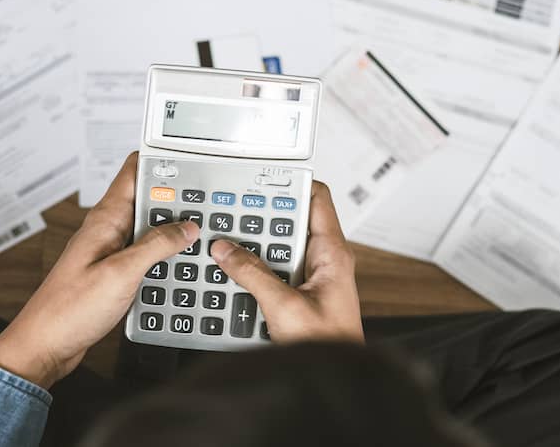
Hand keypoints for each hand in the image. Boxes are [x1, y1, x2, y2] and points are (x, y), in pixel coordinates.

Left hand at [0, 153, 198, 387]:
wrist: (47, 345)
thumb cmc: (70, 310)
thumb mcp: (121, 273)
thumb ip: (156, 246)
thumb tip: (186, 227)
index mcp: (105, 218)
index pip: (134, 170)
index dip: (162, 161)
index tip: (193, 163)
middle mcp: (108, 230)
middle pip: (148, 199)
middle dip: (177, 199)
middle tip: (209, 205)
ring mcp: (111, 251)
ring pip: (150, 229)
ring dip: (173, 232)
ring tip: (201, 235)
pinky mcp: (115, 273)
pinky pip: (146, 255)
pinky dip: (164, 257)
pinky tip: (180, 267)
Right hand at [209, 181, 362, 343]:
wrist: (332, 378)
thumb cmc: (327, 345)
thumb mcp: (284, 307)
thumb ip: (253, 275)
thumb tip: (226, 250)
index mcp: (332, 253)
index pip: (317, 198)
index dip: (291, 183)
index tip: (261, 179)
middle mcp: (324, 260)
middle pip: (291, 220)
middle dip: (262, 216)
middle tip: (233, 212)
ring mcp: (311, 277)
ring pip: (278, 246)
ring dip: (255, 246)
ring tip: (228, 241)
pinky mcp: (298, 293)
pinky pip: (273, 270)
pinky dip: (254, 268)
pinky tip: (234, 273)